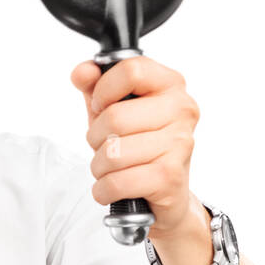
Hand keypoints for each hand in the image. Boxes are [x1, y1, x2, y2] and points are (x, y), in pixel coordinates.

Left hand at [70, 56, 211, 257]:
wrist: (166, 194)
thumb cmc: (138, 144)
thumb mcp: (113, 108)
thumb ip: (94, 85)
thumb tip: (82, 72)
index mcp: (171, 84)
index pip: (131, 70)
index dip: (104, 90)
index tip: (100, 106)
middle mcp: (182, 110)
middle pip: (115, 117)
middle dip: (96, 137)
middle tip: (106, 146)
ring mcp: (180, 144)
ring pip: (112, 153)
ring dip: (99, 167)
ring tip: (112, 168)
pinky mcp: (170, 178)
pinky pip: (116, 182)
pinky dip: (104, 190)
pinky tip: (112, 188)